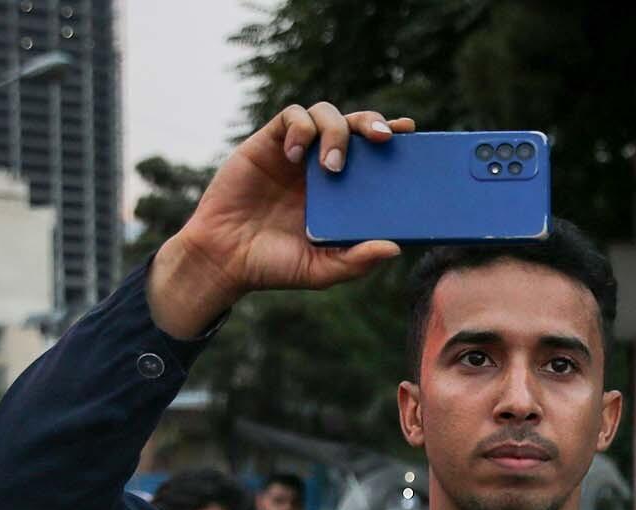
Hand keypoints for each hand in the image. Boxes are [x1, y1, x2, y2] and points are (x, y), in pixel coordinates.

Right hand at [149, 102, 415, 336]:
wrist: (226, 259)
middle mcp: (322, 165)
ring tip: (331, 166)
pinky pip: (290, 117)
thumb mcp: (323, 270)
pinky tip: (295, 154)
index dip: (391, 136)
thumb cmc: (277, 266)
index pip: (373, 154)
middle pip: (354, 124)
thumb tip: (394, 248)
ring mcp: (296, 153)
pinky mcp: (268, 144)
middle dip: (371, 121)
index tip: (409, 130)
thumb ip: (357, 261)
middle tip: (381, 138)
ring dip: (335, 131)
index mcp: (344, 190)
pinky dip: (299, 128)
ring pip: (324, 113)